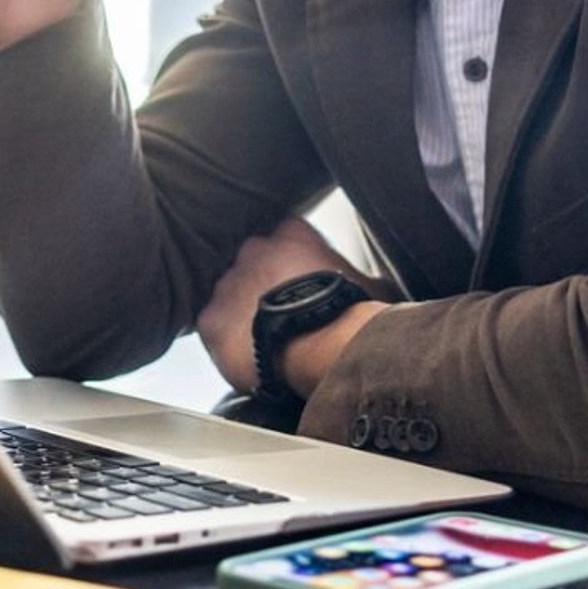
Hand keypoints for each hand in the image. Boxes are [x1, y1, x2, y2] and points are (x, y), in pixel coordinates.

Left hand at [195, 217, 381, 395]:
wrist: (326, 346)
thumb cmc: (354, 314)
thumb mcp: (375, 286)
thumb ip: (363, 275)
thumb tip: (378, 285)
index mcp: (291, 233)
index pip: (285, 237)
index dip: (292, 264)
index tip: (301, 283)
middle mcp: (252, 250)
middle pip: (252, 266)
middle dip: (262, 286)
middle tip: (282, 314)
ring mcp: (227, 283)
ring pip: (229, 296)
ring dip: (241, 313)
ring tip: (266, 338)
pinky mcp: (209, 318)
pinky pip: (213, 327)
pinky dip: (226, 340)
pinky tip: (247, 355)